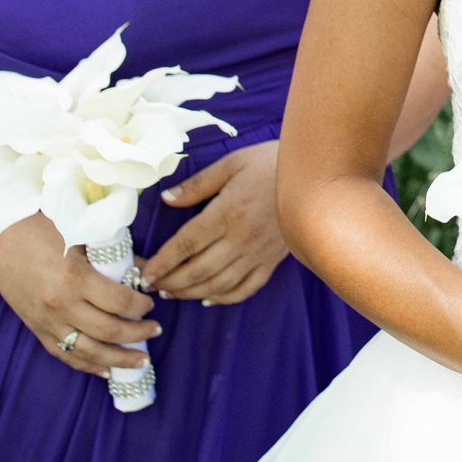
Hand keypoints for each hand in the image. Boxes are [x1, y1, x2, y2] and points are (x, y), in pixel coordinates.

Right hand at [0, 213, 160, 374]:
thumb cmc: (41, 229)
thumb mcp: (81, 235)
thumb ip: (113, 256)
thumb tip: (143, 271)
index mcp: (75, 279)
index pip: (120, 303)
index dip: (141, 306)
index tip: (150, 302)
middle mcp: (61, 305)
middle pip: (109, 331)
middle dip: (138, 334)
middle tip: (155, 330)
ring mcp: (47, 322)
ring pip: (89, 352)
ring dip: (118, 359)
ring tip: (141, 361)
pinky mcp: (36, 329)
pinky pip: (65, 355)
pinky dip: (88, 365)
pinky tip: (106, 370)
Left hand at [139, 142, 289, 304]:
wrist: (316, 175)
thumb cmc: (271, 163)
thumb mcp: (232, 163)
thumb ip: (198, 185)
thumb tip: (166, 199)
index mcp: (228, 212)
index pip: (187, 244)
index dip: (163, 262)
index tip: (145, 273)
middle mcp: (241, 238)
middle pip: (199, 270)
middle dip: (171, 281)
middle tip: (150, 287)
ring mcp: (259, 253)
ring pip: (219, 284)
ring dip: (191, 292)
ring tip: (171, 293)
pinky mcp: (273, 261)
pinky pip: (246, 288)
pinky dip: (225, 298)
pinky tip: (208, 298)